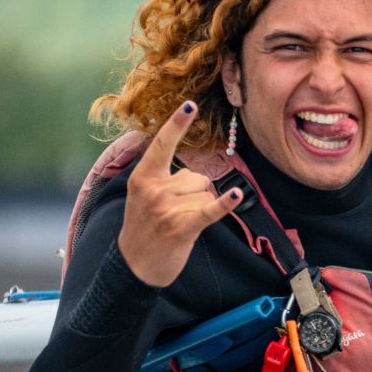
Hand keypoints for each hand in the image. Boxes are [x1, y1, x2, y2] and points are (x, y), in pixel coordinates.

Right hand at [117, 101, 243, 286]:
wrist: (135, 266)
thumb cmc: (144, 229)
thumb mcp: (142, 197)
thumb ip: (163, 179)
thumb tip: (196, 176)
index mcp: (143, 177)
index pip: (162, 145)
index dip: (177, 124)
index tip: (190, 104)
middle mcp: (154, 189)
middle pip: (197, 176)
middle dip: (194, 193)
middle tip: (175, 214)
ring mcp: (167, 208)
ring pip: (205, 193)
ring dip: (201, 207)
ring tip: (181, 223)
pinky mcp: (182, 226)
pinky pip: (210, 210)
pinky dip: (224, 204)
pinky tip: (236, 196)